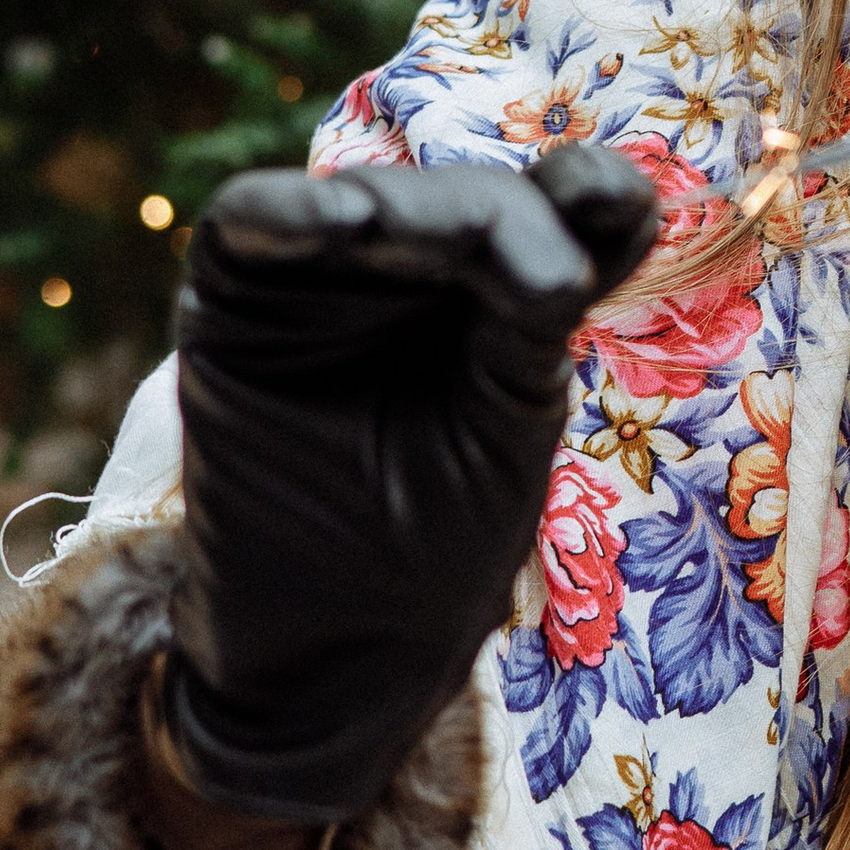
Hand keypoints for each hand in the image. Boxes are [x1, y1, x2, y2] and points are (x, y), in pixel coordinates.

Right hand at [166, 145, 658, 828]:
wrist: (325, 657)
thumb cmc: (429, 554)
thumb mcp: (506, 429)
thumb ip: (534, 316)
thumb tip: (595, 197)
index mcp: (501, 300)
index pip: (557, 212)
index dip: (589, 193)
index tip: (611, 203)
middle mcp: (418, 273)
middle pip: (463, 202)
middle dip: (492, 223)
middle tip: (536, 274)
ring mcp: (326, 279)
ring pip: (368, 202)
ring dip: (402, 213)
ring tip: (404, 231)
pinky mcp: (238, 301)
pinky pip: (251, 224)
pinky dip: (287, 212)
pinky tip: (336, 222)